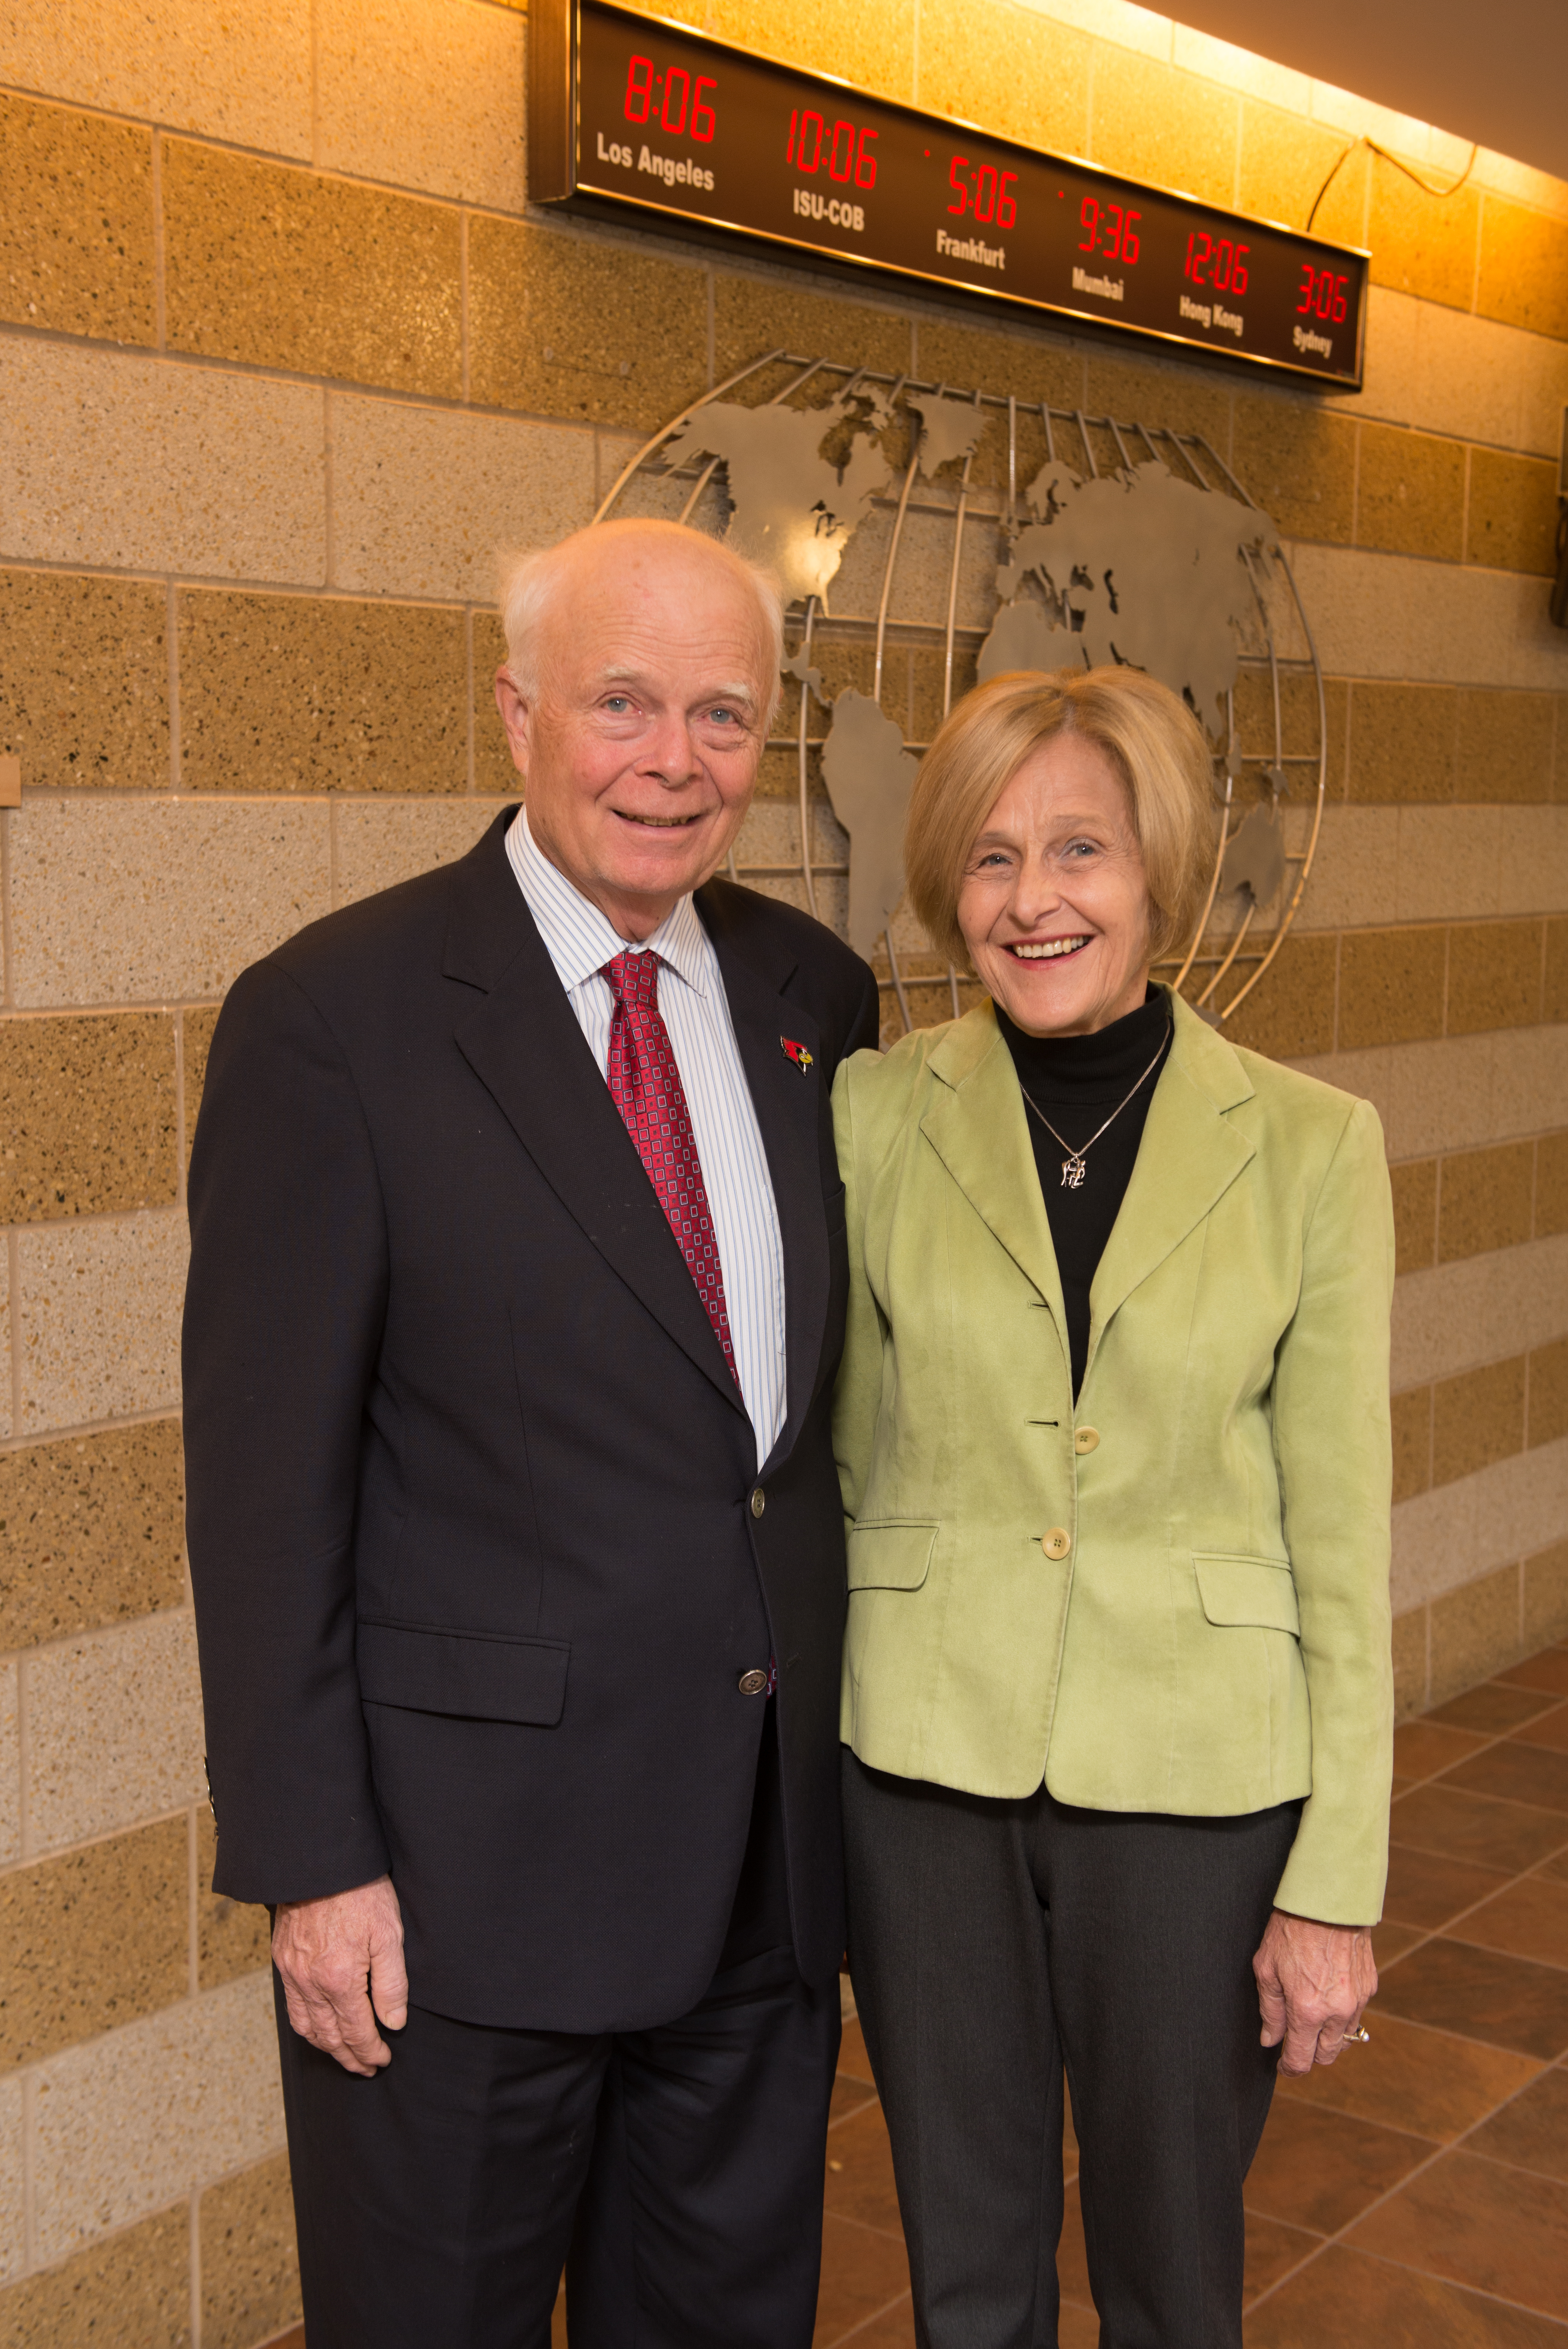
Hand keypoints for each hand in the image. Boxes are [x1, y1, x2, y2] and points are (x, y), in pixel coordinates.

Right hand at [272, 1874, 408, 2076]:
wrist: (320, 1864)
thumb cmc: (360, 1893)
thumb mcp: (389, 1934)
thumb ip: (391, 1983)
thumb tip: (393, 2023)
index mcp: (340, 1979)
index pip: (356, 2031)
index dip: (370, 2051)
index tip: (382, 2060)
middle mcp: (311, 1982)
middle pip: (330, 2036)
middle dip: (349, 2057)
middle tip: (366, 2067)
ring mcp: (293, 1973)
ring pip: (307, 2027)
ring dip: (327, 2047)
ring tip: (344, 2055)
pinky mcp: (283, 1960)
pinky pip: (292, 2006)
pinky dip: (305, 2026)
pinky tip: (317, 2028)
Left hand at [1253, 1907, 1375, 2074]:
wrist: (1328, 1900)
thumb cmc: (1291, 1929)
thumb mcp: (1266, 1968)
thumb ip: (1270, 2010)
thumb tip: (1270, 2040)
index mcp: (1307, 2010)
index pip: (1301, 2059)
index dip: (1289, 2068)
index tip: (1283, 2066)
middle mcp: (1336, 2012)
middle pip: (1326, 2056)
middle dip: (1309, 2054)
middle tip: (1295, 2041)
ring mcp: (1357, 2000)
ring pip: (1344, 2038)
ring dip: (1328, 2037)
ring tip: (1311, 2019)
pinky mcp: (1369, 1987)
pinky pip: (1356, 2014)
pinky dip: (1342, 2015)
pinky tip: (1329, 1997)